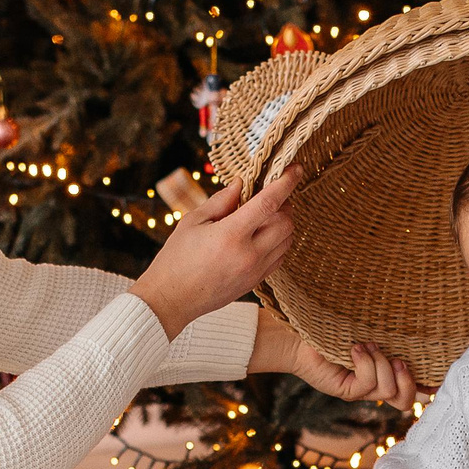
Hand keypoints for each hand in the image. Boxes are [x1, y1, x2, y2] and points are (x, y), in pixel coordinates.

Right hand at [129, 169, 299, 337]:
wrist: (172, 299)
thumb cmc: (177, 258)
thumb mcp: (193, 221)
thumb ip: (221, 201)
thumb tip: (241, 183)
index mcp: (231, 235)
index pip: (269, 203)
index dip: (286, 182)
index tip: (296, 169)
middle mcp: (249, 254)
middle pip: (286, 222)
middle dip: (284, 204)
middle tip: (270, 195)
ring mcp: (255, 271)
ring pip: (287, 240)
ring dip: (283, 223)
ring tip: (265, 215)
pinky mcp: (256, 282)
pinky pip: (280, 257)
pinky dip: (279, 242)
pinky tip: (263, 235)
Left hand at [256, 312, 417, 411]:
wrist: (299, 334)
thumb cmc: (333, 328)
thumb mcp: (369, 331)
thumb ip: (391, 337)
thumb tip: (423, 335)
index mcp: (384, 375)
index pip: (412, 391)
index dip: (427, 387)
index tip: (436, 374)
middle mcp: (373, 388)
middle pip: (404, 402)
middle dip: (408, 380)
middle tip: (397, 359)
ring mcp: (359, 391)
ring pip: (387, 392)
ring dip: (382, 366)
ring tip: (367, 346)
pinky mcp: (345, 391)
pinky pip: (367, 384)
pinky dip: (365, 363)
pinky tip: (355, 349)